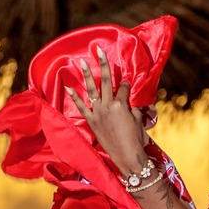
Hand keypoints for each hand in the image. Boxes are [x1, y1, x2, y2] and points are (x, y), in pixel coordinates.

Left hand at [64, 46, 145, 170]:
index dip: (126, 84)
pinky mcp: (91, 121)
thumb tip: (132, 102)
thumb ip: (134, 108)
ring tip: (83, 62)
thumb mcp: (139, 120)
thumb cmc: (136, 139)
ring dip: (87, 75)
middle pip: (106, 81)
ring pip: (92, 90)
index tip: (126, 82)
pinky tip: (69, 86)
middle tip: (98, 50)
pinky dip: (74, 97)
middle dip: (103, 64)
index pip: (123, 88)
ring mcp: (98, 113)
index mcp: (121, 104)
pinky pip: (81, 106)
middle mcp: (107, 105)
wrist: (127, 157)